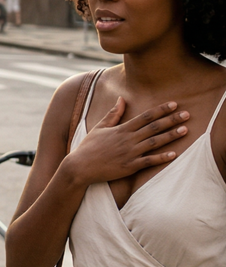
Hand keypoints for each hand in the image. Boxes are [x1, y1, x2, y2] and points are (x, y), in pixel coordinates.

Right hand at [65, 98, 189, 184]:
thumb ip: (113, 114)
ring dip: (171, 136)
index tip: (174, 104)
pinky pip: (149, 161)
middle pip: (154, 127)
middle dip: (171, 120)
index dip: (160, 110)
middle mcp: (128, 140)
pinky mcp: (130, 166)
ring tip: (185, 130)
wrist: (80, 166)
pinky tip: (173, 154)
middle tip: (187, 114)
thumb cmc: (89, 147)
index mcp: (122, 129)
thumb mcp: (100, 127)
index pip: (145, 116)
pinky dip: (161, 158)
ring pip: (154, 143)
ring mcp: (130, 153)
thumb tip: (121, 99)